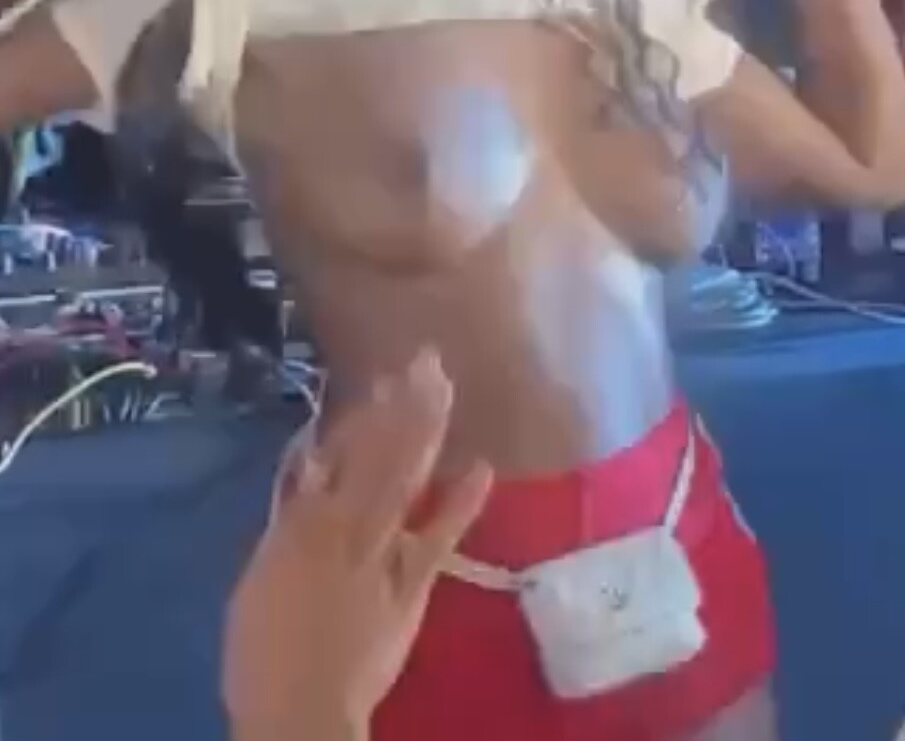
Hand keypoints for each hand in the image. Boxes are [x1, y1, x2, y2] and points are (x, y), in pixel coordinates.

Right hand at [222, 351, 490, 740]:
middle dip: (401, 403)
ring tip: (443, 387)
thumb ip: (287, 520)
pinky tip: (481, 466)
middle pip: (375, 451)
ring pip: (404, 477)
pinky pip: (439, 537)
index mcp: (302, 521)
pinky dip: (459, 502)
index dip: (362, 415)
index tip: (382, 380)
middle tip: (425, 360)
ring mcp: (382, 550)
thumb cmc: (264, 649)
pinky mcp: (411, 582)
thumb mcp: (260, 575)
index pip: (335, 455)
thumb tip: (307, 471)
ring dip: (424, 429)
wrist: (300, 708)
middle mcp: (344, 523)